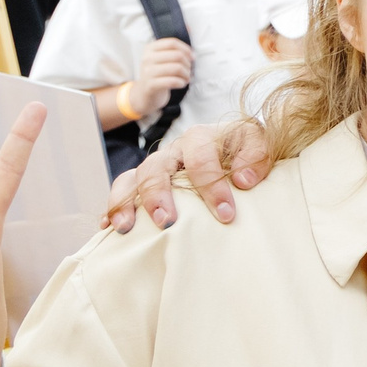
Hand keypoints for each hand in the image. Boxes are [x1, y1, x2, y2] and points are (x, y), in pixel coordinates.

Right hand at [106, 118, 272, 230]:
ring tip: (126, 227)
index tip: (226, 213)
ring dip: (127, 201)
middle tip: (167, 222)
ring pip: (133, 177)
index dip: (211, 184)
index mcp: (202, 138)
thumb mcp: (259, 144)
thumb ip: (256, 155)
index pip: (201, 157)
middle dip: (158, 194)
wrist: (238, 149)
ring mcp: (158, 167)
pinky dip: (114, 207)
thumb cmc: (246, 150)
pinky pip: (123, 191)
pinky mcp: (146, 182)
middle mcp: (174, 151)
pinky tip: (107, 226)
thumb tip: (243, 180)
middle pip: (156, 166)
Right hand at [127, 37, 193, 120]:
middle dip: (188, 64)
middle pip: (177, 55)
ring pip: (177, 68)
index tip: (192, 56)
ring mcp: (147, 72)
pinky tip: (181, 83)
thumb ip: (174, 45)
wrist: (144, 94)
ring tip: (186, 77)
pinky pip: (172, 81)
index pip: (172, 42)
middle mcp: (147, 58)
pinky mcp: (151, 85)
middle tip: (189, 70)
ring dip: (186, 74)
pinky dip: (181, 82)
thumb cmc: (158, 74)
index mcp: (150, 48)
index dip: (186, 49)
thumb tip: (189, 27)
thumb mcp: (163, 58)